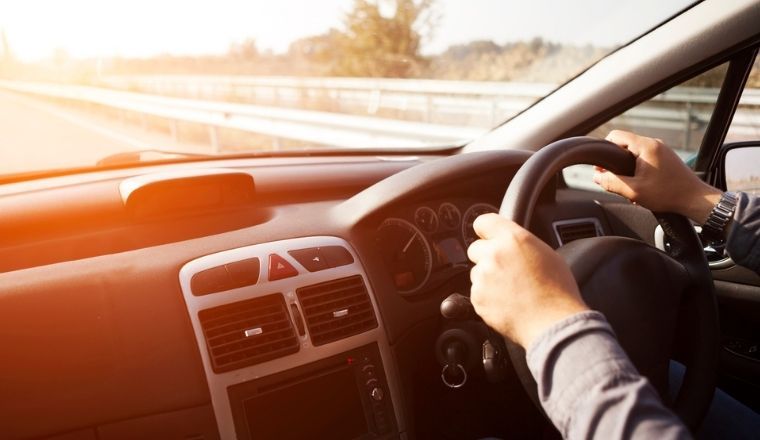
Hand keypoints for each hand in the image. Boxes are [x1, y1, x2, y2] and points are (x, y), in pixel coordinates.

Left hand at [467, 214, 587, 347]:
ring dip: (487, 278)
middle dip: (486, 256)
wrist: (553, 322)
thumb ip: (521, 243)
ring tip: (511, 289)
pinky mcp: (477, 298)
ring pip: (476, 272)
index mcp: (512, 239)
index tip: (488, 236)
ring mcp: (483, 277)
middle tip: (506, 269)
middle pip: (475, 248)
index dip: (486, 230)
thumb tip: (511, 243)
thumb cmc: (558, 291)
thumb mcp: (547, 253)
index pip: (483, 221)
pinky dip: (487, 297)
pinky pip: (477, 292)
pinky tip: (507, 302)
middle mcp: (494, 254)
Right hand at [595, 130, 721, 223]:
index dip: (603, 150)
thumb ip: (611, 182)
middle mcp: (654, 143)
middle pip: (624, 144)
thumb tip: (597, 177)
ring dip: (626, 166)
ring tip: (628, 184)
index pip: (615, 136)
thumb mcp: (633, 191)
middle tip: (612, 178)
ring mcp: (661, 149)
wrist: (695, 199)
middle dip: (615, 161)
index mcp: (645, 146)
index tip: (601, 167)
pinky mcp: (665, 157)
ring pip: (633, 151)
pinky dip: (637, 168)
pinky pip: (644, 157)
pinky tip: (639, 184)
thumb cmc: (668, 194)